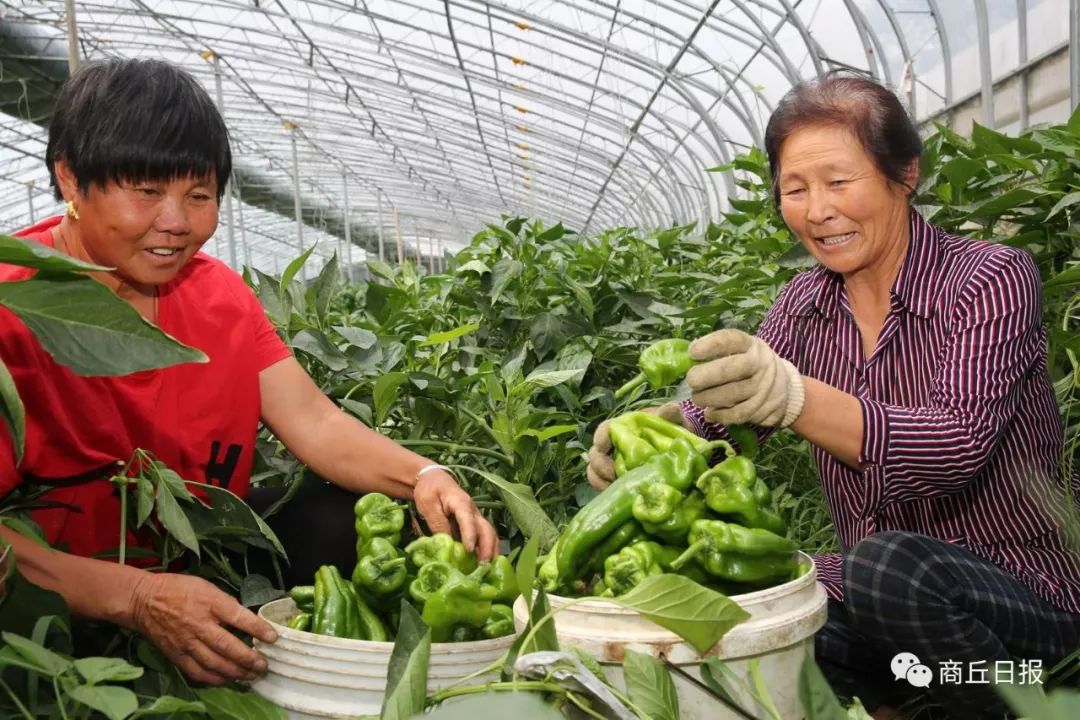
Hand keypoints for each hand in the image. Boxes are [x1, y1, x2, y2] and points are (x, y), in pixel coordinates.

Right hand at [129, 572, 276, 685]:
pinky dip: (214, 679)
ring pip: (214, 663)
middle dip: (249, 659)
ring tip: (251, 676)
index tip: (273, 638)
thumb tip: (246, 620)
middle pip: (227, 646)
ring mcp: (186, 642)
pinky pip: (197, 672)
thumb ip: (226, 603)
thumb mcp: (207, 587)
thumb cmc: (179, 589)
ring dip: (235, 672)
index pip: (238, 617)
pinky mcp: (176, 655)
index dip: (257, 628)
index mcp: (209, 602)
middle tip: (264, 666)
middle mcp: (198, 624)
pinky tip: (227, 680)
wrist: (143, 600)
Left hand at [413, 471, 498, 560]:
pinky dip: (488, 549)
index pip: (468, 519)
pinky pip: (485, 537)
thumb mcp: (427, 503)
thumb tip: (445, 542)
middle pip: (486, 529)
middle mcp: (473, 511)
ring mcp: (475, 517)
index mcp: (461, 502)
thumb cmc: (429, 489)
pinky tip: (486, 563)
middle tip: (483, 566)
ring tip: (488, 568)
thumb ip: (437, 521)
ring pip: (489, 534)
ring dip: (491, 550)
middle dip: (487, 547)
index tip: (469, 550)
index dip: (470, 535)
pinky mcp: (474, 524)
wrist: (434, 478)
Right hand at [586, 402, 686, 490]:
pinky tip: (619, 496)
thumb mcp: (672, 420)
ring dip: (601, 480)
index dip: (600, 438)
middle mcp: (612, 445)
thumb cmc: (669, 430)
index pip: (604, 430)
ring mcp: (612, 464)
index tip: (603, 447)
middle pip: (595, 454)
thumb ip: (669, 414)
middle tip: (614, 474)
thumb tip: (671, 409)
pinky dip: (606, 491)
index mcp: (622, 427)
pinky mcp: (615, 480)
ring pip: (594, 472)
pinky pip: (602, 486)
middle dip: (601, 465)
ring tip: (616, 488)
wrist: (675, 448)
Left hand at [686, 329, 804, 427]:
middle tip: (691, 381)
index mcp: (750, 344)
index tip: (692, 352)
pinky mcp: (764, 407)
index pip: (731, 340)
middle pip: (733, 368)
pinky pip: (738, 413)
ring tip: (698, 398)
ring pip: (734, 393)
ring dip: (709, 398)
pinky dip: (720, 415)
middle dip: (707, 375)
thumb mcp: (740, 351)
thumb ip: (717, 353)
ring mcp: (764, 386)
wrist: (783, 387)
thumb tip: (686, 360)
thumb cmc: (748, 365)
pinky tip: (710, 413)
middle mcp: (760, 363)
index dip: (709, 345)